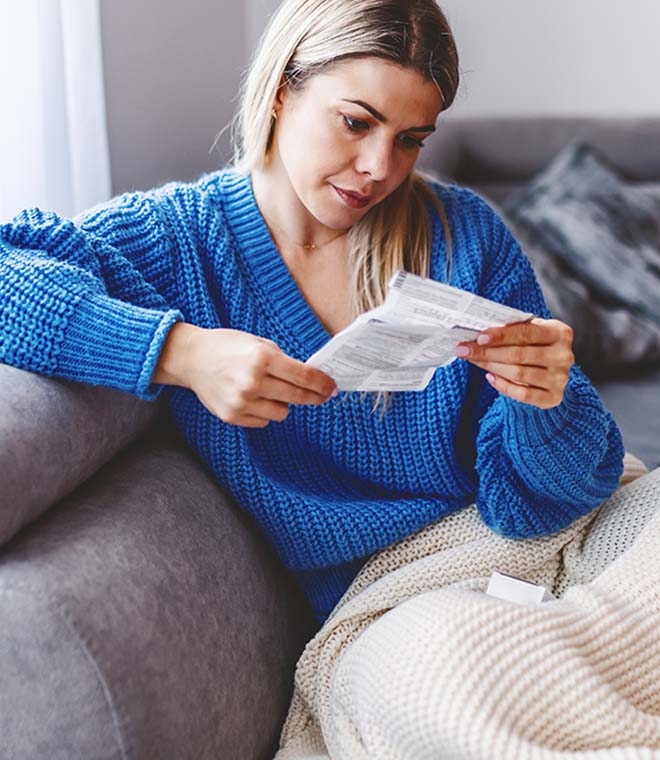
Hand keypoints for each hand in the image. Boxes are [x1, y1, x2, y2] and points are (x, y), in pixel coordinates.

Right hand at [155, 324, 337, 426]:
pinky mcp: (232, 416)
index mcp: (262, 357)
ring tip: (272, 391)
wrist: (191, 359)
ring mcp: (242, 402)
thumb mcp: (259, 343)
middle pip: (297, 397)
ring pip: (282, 413)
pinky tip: (254, 398)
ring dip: (284, 403)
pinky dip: (265, 411)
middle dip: (314, 397)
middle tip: (322, 396)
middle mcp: (252, 381)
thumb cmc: (228, 346)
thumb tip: (314, 379)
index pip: (304, 377)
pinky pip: (263, 421)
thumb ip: (284, 361)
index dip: (323, 384)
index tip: (333, 388)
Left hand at [455, 318, 574, 408]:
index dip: (501, 335)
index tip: (479, 337)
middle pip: (519, 355)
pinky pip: (523, 394)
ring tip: (475, 360)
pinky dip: (503, 386)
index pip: (526, 333)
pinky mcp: (553, 397)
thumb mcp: (531, 332)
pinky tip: (490, 377)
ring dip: (491, 367)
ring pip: (519, 374)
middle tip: (465, 350)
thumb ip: (512, 330)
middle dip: (488, 352)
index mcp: (560, 333)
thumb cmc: (536, 345)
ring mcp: (560, 378)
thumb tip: (479, 334)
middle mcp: (563, 356)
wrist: (552, 370)